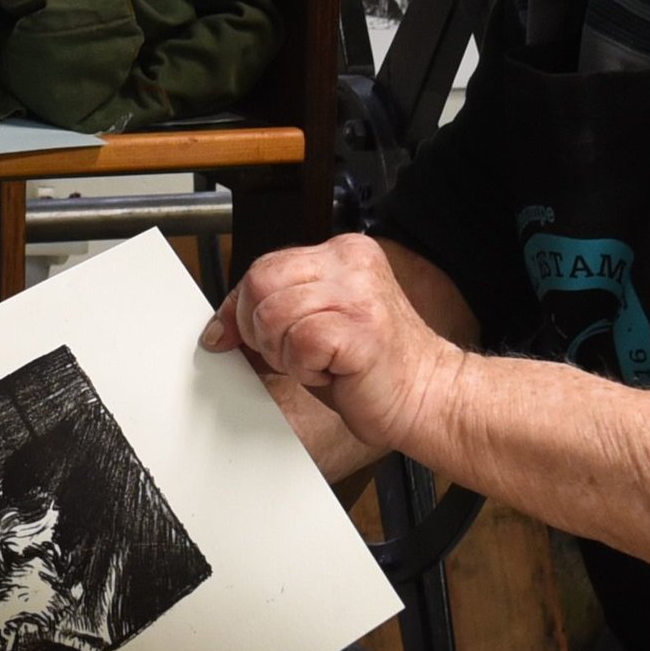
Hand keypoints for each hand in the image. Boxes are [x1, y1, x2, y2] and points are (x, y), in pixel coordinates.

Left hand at [207, 235, 465, 470]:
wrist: (428, 397)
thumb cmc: (373, 368)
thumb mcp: (318, 324)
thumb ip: (277, 310)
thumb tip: (221, 325)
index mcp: (342, 253)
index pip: (263, 266)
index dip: (238, 307)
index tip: (228, 334)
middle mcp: (351, 264)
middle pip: (260, 283)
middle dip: (259, 330)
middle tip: (291, 354)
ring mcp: (357, 294)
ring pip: (273, 315)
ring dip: (285, 353)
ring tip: (319, 362)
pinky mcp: (359, 328)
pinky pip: (297, 343)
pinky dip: (304, 368)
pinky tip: (331, 372)